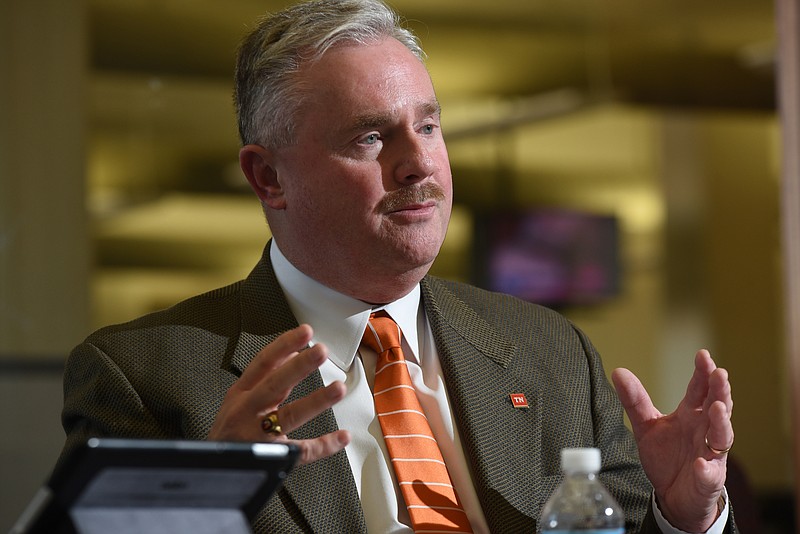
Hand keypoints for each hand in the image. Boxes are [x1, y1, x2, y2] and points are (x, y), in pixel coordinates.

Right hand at [208, 324, 349, 464]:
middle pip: (275, 385)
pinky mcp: (271, 459)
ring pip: (289, 416)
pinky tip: (341, 437)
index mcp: (241, 394)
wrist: (210, 471)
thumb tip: (293, 351)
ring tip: (338, 388)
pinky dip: (323, 445)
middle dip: (299, 367)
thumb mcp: (239, 398)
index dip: (284, 345)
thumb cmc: (229, 431)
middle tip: (320, 351)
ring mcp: (258, 436)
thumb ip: (266, 375)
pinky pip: (301, 452)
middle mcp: (248, 412)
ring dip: (316, 401)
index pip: (263, 364)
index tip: (305, 332)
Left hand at [612, 350, 732, 532]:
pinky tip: (701, 464)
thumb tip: (618, 371)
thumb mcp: (646, 427)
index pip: (699, 390)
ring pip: (722, 437)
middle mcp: (705, 431)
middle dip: (719, 391)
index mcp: (691, 415)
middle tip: (719, 373)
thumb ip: (635, 401)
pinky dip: (706, 469)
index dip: (702, 373)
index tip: (702, 355)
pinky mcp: (708, 480)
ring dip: (721, 423)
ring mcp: (710, 455)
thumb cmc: (666, 457)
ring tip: (717, 408)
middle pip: (717, 407)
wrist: (672, 495)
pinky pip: (709, 474)